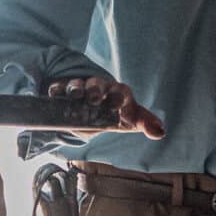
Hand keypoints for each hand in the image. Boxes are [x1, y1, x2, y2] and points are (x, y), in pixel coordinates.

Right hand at [46, 75, 164, 138]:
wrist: (91, 110)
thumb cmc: (115, 114)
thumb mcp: (131, 119)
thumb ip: (146, 123)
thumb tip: (160, 132)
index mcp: (117, 94)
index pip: (120, 91)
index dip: (118, 97)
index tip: (116, 107)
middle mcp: (99, 88)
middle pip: (98, 83)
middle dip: (96, 89)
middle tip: (94, 98)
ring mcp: (80, 88)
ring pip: (77, 84)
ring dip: (76, 88)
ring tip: (75, 95)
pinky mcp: (62, 91)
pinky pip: (57, 88)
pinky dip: (56, 91)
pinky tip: (55, 96)